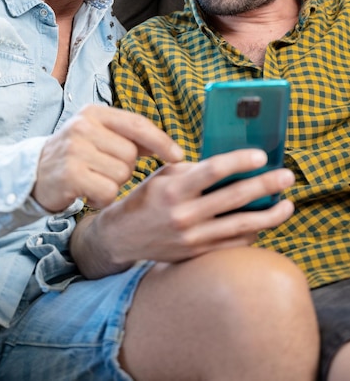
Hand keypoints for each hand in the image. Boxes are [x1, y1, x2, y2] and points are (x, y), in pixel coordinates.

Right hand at [32, 104, 183, 211]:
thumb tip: (170, 147)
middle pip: (130, 154)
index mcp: (94, 113)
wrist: (33, 175)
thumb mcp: (98, 136)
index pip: (137, 124)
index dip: (161, 141)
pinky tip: (88, 194)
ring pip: (121, 174)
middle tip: (102, 170)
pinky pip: (108, 191)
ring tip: (93, 180)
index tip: (178, 156)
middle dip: (125, 168)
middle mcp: (83, 126)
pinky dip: (102, 199)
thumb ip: (130, 137)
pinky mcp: (70, 174)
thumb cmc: (75, 156)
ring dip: (113, 185)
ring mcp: (75, 150)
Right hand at [72, 149, 294, 276]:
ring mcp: (192, 239)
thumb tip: (229, 164)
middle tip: (286, 176)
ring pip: (241, 226)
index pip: (212, 171)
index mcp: (173, 189)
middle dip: (265, 185)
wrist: (123, 237)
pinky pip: (233, 244)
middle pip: (234, 198)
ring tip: (287, 204)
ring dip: (269, 215)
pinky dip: (253, 233)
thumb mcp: (163, 176)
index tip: (261, 155)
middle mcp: (184, 215)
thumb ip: (193, 170)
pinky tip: (264, 222)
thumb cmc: (146, 199)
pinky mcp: (197, 254)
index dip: (239, 161)